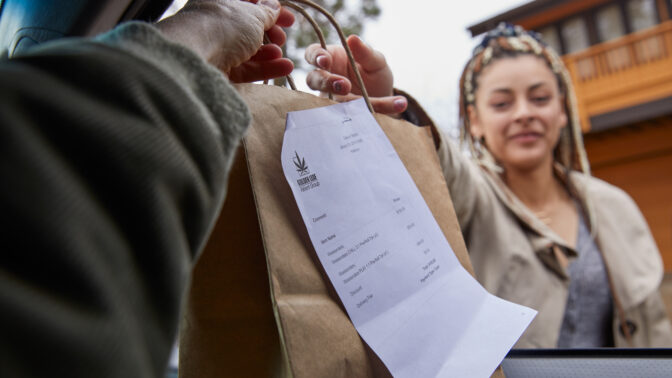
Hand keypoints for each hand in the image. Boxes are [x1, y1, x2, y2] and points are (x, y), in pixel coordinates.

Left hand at [157, 0, 293, 81]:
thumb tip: (274, 7)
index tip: (289, 19)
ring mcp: (214, 48)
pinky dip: (264, 68)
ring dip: (268, 53)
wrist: (196, 57)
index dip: (270, 9)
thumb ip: (266, 13)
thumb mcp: (252, 15)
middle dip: (269, 33)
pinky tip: (283, 68)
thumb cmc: (222, 26)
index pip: (247, 3)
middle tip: (282, 38)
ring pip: (246, 50)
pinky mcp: (217, 71)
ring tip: (281, 56)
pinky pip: (244, 69)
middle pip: (246, 29)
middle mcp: (213, 23)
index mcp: (219, 2)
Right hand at [304, 35, 406, 113]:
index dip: (315, 56)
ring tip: (366, 104)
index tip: (325, 61)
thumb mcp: (376, 61)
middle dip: (326, 82)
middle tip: (344, 86)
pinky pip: (351, 117)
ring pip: (327, 102)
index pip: (313, 54)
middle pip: (314, 79)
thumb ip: (365, 52)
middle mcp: (326, 79)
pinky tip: (398, 105)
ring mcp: (331, 100)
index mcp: (331, 59)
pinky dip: (374, 113)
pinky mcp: (341, 117)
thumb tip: (352, 38)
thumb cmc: (375, 73)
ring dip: (343, 104)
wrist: (385, 99)